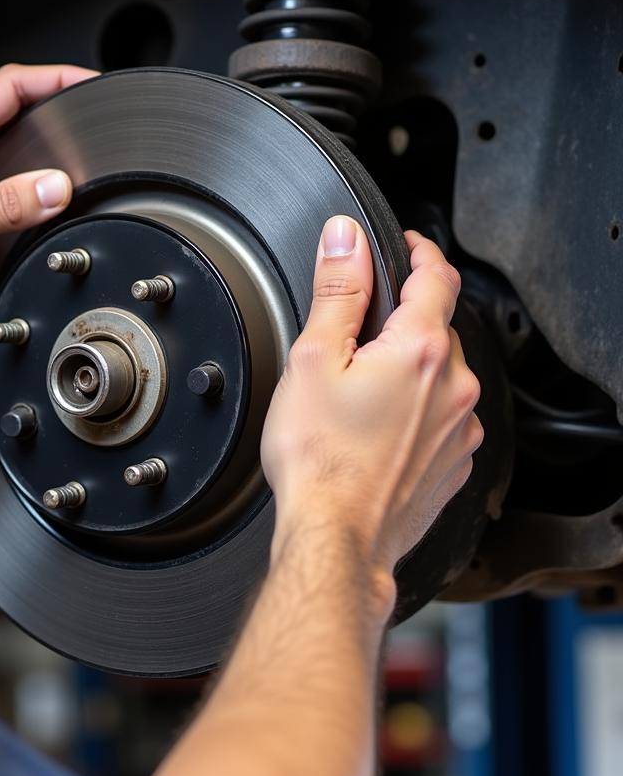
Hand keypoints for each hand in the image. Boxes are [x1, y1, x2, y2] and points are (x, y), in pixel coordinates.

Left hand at [0, 63, 97, 328]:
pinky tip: (20, 201)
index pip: (7, 88)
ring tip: (63, 151)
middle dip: (48, 110)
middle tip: (85, 115)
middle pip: (3, 112)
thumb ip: (5, 205)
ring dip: (28, 148)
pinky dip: (9, 184)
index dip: (54, 79)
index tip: (89, 82)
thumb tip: (55, 188)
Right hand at [261, 215, 482, 582]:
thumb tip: (346, 239)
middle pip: (436, 328)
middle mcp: (455, 387)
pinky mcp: (455, 463)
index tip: (404, 248)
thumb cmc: (321, 459)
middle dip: (402, 321)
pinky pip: (443, 420)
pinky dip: (418, 412)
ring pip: (441, 376)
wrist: (338, 536)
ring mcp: (460, 430)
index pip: (435, 275)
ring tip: (360, 395)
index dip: (417, 252)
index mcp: (421, 351)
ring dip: (411, 370)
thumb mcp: (314, 359)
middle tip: (356, 339)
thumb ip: (337, 291)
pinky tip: (377, 431)